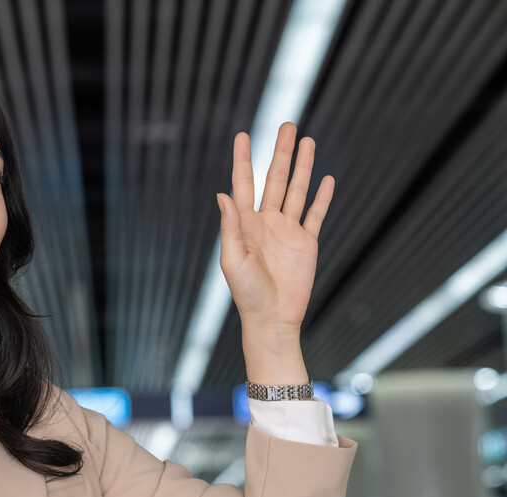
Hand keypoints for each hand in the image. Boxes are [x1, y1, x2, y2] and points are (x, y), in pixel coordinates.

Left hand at [217, 122, 333, 331]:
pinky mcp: (307, 243)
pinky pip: (316, 215)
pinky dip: (322, 197)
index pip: (244, 184)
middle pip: (275, 179)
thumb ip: (230, 227)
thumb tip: (222, 195)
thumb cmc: (247, 294)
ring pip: (298, 190)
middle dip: (281, 152)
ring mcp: (288, 231)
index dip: (243, 160)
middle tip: (287, 125)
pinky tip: (326, 178)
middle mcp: (266, 222)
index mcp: (245, 224)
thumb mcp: (232, 260)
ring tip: (307, 141)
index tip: (243, 135)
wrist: (273, 318)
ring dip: (303, 166)